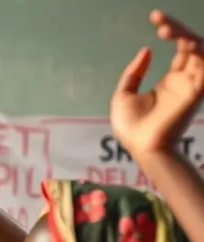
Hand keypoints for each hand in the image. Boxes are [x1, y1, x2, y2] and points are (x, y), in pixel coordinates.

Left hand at [110, 11, 203, 155]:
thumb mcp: (124, 94)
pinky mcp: (196, 90)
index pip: (181, 48)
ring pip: (201, 50)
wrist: (139, 146)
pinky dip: (199, 51)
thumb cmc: (131, 127)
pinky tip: (184, 43)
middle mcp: (186, 79)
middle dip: (178, 28)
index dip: (172, 30)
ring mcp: (192, 84)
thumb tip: (146, 49)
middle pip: (192, 44)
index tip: (155, 17)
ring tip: (166, 29)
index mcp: (172, 80)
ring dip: (187, 36)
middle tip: (158, 21)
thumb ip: (134, 73)